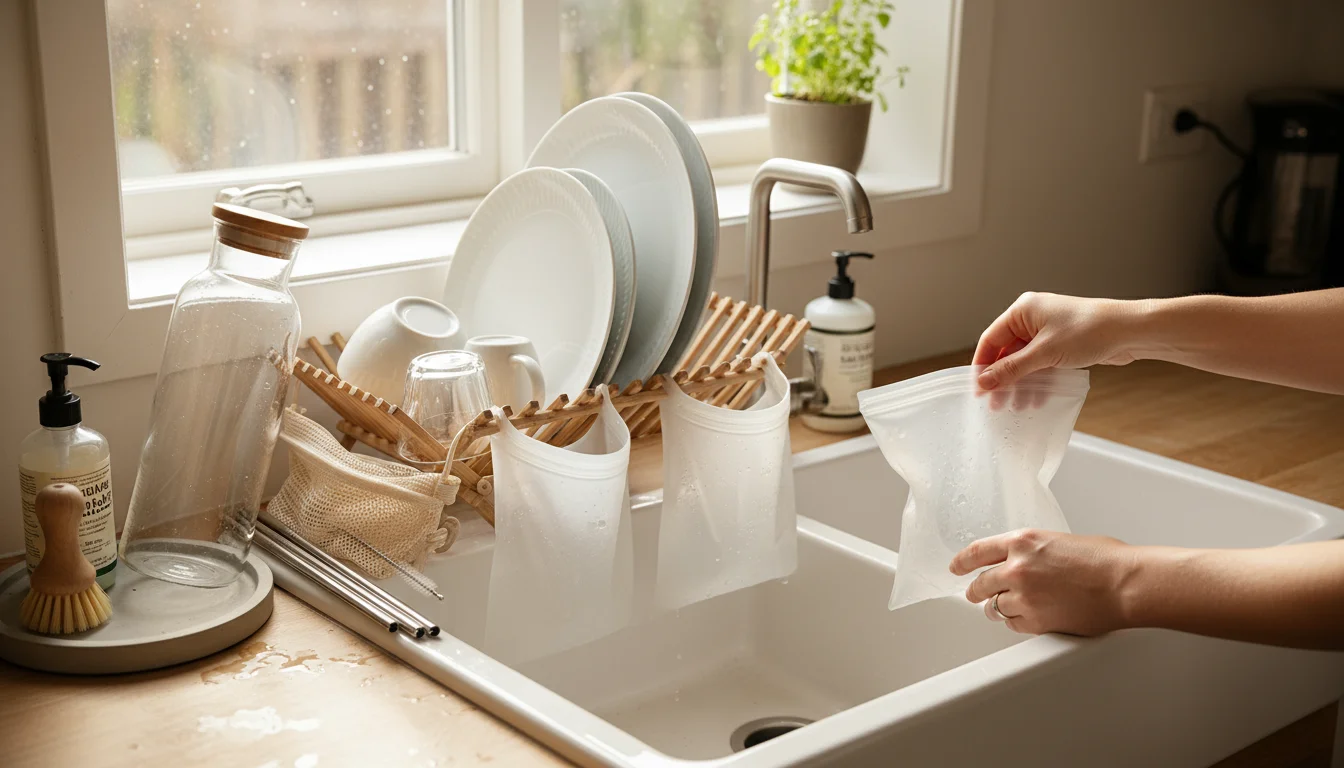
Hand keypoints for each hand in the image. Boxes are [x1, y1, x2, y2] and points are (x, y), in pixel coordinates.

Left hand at [950, 529, 1136, 636]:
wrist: (1125, 584)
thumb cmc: (1104, 560)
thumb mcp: (1059, 541)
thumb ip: (1033, 551)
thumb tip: (1022, 562)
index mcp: (1022, 541)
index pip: (977, 551)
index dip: (962, 562)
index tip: (956, 567)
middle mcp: (1016, 568)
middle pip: (980, 583)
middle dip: (975, 590)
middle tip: (974, 593)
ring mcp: (1024, 596)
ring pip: (994, 607)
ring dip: (997, 608)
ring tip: (1006, 608)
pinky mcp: (1035, 621)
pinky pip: (1013, 624)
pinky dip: (1016, 622)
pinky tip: (1027, 618)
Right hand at [973, 293, 1149, 391]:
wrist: (1129, 331)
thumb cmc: (1089, 330)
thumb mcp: (1044, 353)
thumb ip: (1012, 368)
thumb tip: (985, 382)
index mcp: (1022, 310)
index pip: (991, 339)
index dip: (982, 365)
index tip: (978, 390)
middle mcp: (1032, 318)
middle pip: (1006, 351)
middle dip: (1002, 378)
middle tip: (996, 403)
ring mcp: (1047, 331)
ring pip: (1024, 360)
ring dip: (1020, 382)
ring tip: (1017, 406)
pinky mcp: (1061, 343)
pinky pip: (1040, 363)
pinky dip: (1036, 380)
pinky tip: (1036, 398)